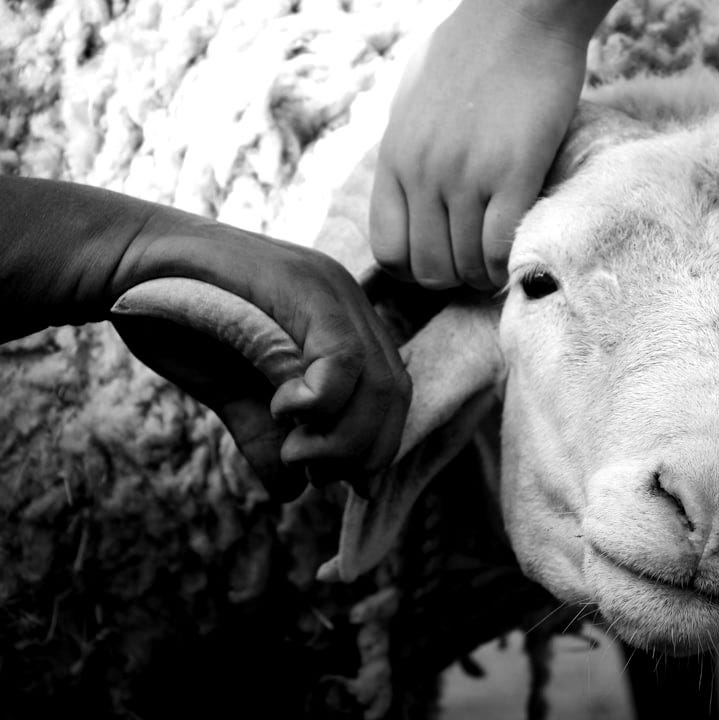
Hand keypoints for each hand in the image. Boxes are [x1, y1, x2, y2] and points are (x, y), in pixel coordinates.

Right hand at [112, 210, 410, 500]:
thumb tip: (293, 492)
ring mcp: (330, 289)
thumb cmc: (177, 322)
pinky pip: (344, 357)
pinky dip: (322, 400)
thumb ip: (267, 435)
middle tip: (314, 470)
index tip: (334, 477)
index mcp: (342, 323)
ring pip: (377, 380)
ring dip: (343, 436)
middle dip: (361, 450)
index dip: (375, 446)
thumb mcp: (233, 392)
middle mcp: (348, 302)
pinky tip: (284, 408)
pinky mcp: (305, 285)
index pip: (391, 393)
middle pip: (393, 392)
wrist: (125, 264)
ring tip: (295, 449)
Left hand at [370, 0, 595, 289]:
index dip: (416, 270)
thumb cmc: (471, 52)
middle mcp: (422, 172)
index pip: (388, 250)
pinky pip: (499, 248)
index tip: (444, 260)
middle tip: (478, 265)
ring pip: (465, 265)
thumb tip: (406, 190)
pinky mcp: (513, 172)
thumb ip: (406, 151)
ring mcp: (465, 175)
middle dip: (455, 278)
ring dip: (485, 274)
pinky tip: (517, 253)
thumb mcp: (412, 101)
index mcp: (394, 158)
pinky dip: (507, 264)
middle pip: (428, 268)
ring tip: (500, 262)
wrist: (520, 14)